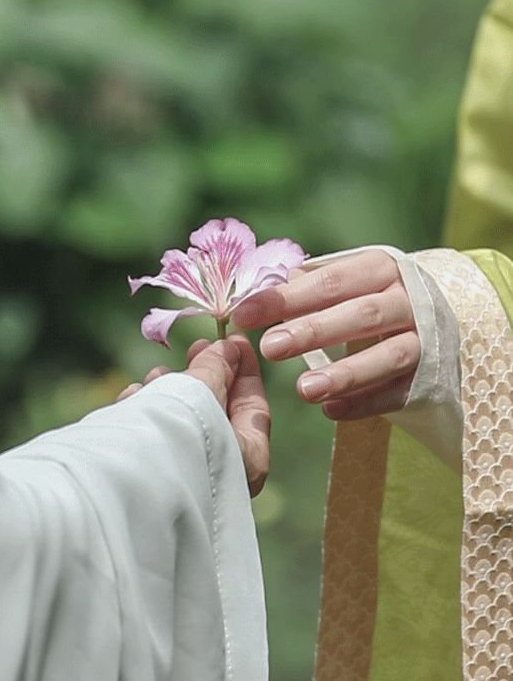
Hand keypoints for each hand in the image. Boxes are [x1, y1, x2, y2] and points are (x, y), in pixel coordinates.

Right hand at [117, 334, 270, 495]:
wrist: (129, 474)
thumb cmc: (180, 432)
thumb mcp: (205, 390)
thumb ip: (216, 368)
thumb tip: (226, 350)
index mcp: (248, 462)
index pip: (254, 408)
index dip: (245, 369)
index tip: (233, 339)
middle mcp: (220, 475)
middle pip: (216, 413)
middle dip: (203, 377)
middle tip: (195, 347)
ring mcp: (185, 476)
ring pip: (182, 422)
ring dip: (170, 391)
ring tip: (156, 374)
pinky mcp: (150, 474)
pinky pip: (154, 435)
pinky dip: (147, 412)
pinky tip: (133, 396)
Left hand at [231, 250, 418, 420]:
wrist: (437, 319)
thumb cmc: (369, 296)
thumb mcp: (345, 281)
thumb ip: (306, 286)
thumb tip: (259, 288)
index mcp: (379, 269)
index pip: (329, 281)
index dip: (285, 298)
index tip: (243, 315)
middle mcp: (407, 300)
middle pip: (361, 315)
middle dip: (313, 332)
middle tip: (270, 348)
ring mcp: (423, 339)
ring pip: (387, 356)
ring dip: (345, 374)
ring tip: (304, 390)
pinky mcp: (428, 376)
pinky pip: (397, 392)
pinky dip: (364, 403)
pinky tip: (331, 411)